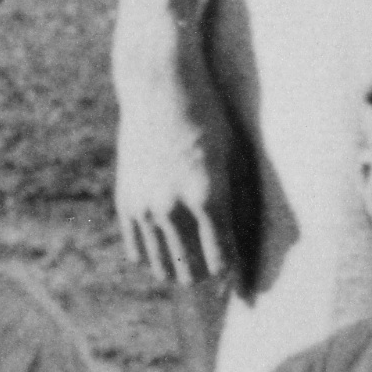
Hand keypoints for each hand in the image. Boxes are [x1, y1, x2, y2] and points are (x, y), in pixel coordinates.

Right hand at [108, 0, 244, 290]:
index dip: (234, 276)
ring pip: (162, 264)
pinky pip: (137, 248)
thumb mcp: (234, 156)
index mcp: (209, 196)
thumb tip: (245, 241)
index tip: (242, 287)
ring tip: (192, 274)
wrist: (159, 85)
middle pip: (191, 267)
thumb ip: (239, 200)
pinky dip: (153, 258)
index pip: (223, 257)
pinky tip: (164, 257)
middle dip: (207, 279)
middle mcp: (174, 206)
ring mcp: (146, 205)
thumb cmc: (208, 115)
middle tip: (218, 282)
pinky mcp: (126, 199)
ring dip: (179, 273)